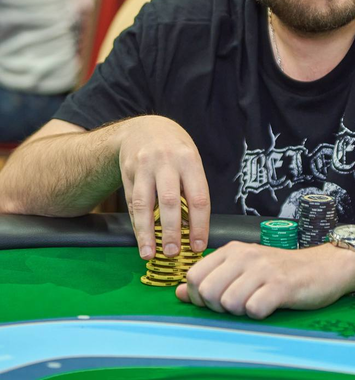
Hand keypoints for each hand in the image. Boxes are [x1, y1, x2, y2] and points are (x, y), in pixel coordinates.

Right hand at [117, 115, 209, 260]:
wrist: (144, 128)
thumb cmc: (175, 150)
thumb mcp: (190, 160)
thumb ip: (192, 189)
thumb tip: (194, 230)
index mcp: (189, 160)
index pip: (198, 196)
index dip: (199, 225)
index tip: (198, 246)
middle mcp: (166, 161)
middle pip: (170, 200)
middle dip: (172, 230)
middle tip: (173, 253)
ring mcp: (144, 166)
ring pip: (144, 203)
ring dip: (147, 232)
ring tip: (149, 254)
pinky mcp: (127, 173)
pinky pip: (131, 202)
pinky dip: (136, 223)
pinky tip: (141, 239)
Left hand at [175, 241, 354, 318]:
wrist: (325, 267)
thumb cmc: (282, 271)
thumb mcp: (244, 269)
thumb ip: (211, 278)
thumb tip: (178, 292)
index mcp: (232, 250)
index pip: (193, 276)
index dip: (198, 297)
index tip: (216, 302)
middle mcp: (245, 255)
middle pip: (207, 292)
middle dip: (218, 307)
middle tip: (238, 305)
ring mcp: (263, 269)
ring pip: (228, 302)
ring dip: (240, 312)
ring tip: (256, 303)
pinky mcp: (282, 285)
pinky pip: (254, 309)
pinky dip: (259, 314)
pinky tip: (270, 306)